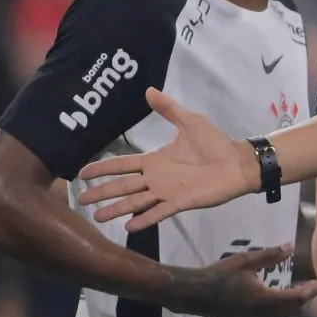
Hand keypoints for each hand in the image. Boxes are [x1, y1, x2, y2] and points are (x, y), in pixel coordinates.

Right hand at [79, 89, 258, 230]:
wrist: (237, 162)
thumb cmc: (214, 143)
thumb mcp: (189, 121)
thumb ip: (168, 109)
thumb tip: (148, 90)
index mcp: (155, 160)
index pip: (122, 164)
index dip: (103, 168)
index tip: (83, 173)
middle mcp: (156, 178)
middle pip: (122, 185)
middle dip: (102, 192)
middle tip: (80, 199)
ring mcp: (166, 192)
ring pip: (135, 201)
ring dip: (117, 208)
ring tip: (97, 217)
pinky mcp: (180, 202)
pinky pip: (159, 212)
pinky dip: (144, 219)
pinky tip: (128, 226)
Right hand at [167, 244, 316, 316]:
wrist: (196, 294)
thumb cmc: (221, 274)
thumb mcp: (246, 261)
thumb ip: (271, 255)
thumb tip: (291, 247)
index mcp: (266, 299)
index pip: (297, 298)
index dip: (310, 292)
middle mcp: (264, 316)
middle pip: (292, 311)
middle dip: (302, 300)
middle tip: (309, 288)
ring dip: (291, 309)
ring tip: (295, 296)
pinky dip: (278, 316)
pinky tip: (275, 307)